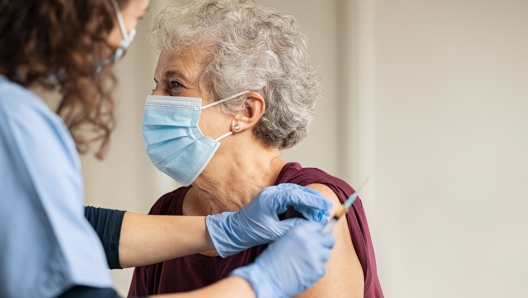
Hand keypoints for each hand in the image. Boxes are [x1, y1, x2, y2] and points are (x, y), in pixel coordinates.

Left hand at [206, 183, 330, 256]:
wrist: (235, 231)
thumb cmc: (251, 231)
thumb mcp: (274, 232)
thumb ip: (293, 227)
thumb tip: (310, 225)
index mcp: (271, 198)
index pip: (297, 195)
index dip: (313, 200)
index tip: (325, 206)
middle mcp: (272, 192)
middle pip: (298, 191)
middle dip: (313, 200)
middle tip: (326, 209)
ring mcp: (272, 194)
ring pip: (296, 193)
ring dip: (308, 202)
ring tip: (320, 211)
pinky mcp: (273, 199)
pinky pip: (291, 197)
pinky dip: (301, 203)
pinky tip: (308, 211)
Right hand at [230, 221, 334, 297]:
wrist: (267, 278)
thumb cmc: (272, 260)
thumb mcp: (284, 239)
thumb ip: (301, 236)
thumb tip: (315, 235)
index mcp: (300, 231)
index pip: (320, 225)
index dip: (321, 231)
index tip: (321, 235)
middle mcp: (310, 241)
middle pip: (329, 239)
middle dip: (326, 243)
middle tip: (319, 249)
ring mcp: (316, 255)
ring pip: (326, 254)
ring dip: (319, 258)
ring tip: (306, 262)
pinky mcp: (318, 269)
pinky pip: (322, 268)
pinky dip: (315, 270)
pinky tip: (305, 271)